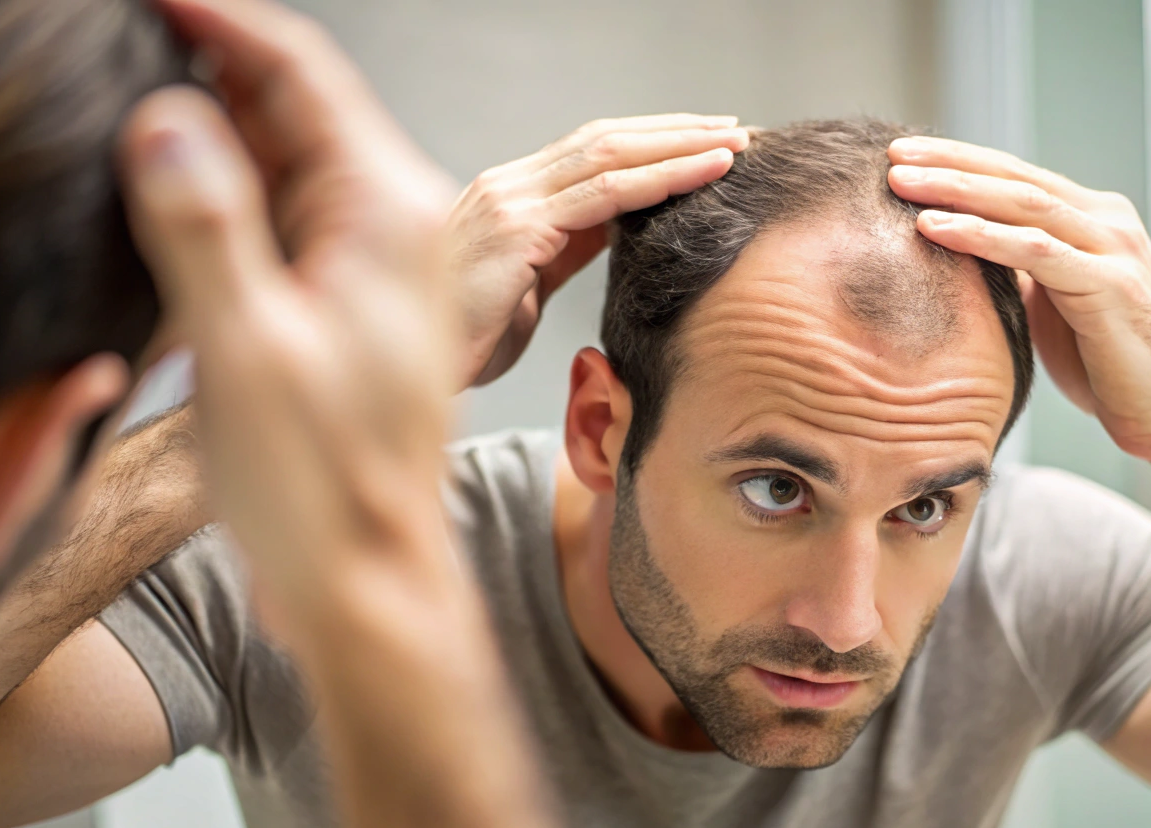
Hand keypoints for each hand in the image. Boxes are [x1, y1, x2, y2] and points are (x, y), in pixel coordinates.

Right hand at [119, 0, 464, 622]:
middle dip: (217, 61)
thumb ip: (204, 224)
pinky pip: (288, 208)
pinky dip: (235, 182)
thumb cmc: (322, 482)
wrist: (367, 572)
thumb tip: (169, 119)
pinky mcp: (351, 296)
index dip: (222, 19)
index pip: (301, 71)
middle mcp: (395, 223)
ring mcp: (376, 260)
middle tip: (135, 36)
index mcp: (386, 213)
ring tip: (143, 94)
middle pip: (297, 101)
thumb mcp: (246, 349)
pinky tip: (178, 181)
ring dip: (223, 119)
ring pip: (289, 152)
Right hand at [451, 115, 746, 386]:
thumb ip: (566, 248)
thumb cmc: (470, 342)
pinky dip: (659, 181)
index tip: (706, 142)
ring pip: (610, 156)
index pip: (591, 150)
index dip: (652, 141)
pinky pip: (603, 196)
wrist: (415, 375)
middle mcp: (506, 186)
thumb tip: (617, 227)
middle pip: (605, 139)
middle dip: (675, 131)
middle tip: (735, 129)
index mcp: (510, 196)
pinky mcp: (515, 230)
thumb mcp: (528, 286)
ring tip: (733, 145)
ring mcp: (508, 202)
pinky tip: (701, 176)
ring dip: (679, 147)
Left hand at [886, 137, 1150, 467]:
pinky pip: (1035, 251)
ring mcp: (1113, 248)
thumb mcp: (1056, 305)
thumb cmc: (1109, 368)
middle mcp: (1107, 221)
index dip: (961, 162)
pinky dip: (981, 236)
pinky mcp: (1110, 285)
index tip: (905, 157)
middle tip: (893, 156)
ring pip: (1023, 204)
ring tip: (901, 183)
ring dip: (957, 189)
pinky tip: (936, 228)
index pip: (1017, 178)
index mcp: (1094, 220)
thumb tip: (965, 252)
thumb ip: (1023, 270)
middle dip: (951, 163)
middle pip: (1016, 178)